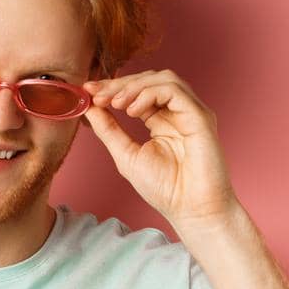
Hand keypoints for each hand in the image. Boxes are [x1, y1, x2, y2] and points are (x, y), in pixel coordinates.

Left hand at [81, 70, 243, 231]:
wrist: (191, 211)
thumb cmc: (166, 189)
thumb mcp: (126, 155)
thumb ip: (109, 130)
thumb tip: (89, 107)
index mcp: (161, 121)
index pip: (137, 92)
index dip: (112, 87)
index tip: (88, 90)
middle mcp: (177, 112)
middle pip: (149, 79)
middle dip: (120, 84)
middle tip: (98, 95)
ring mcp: (190, 112)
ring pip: (164, 78)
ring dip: (135, 86)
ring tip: (116, 104)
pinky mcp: (200, 116)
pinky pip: (174, 90)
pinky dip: (150, 93)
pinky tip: (133, 110)